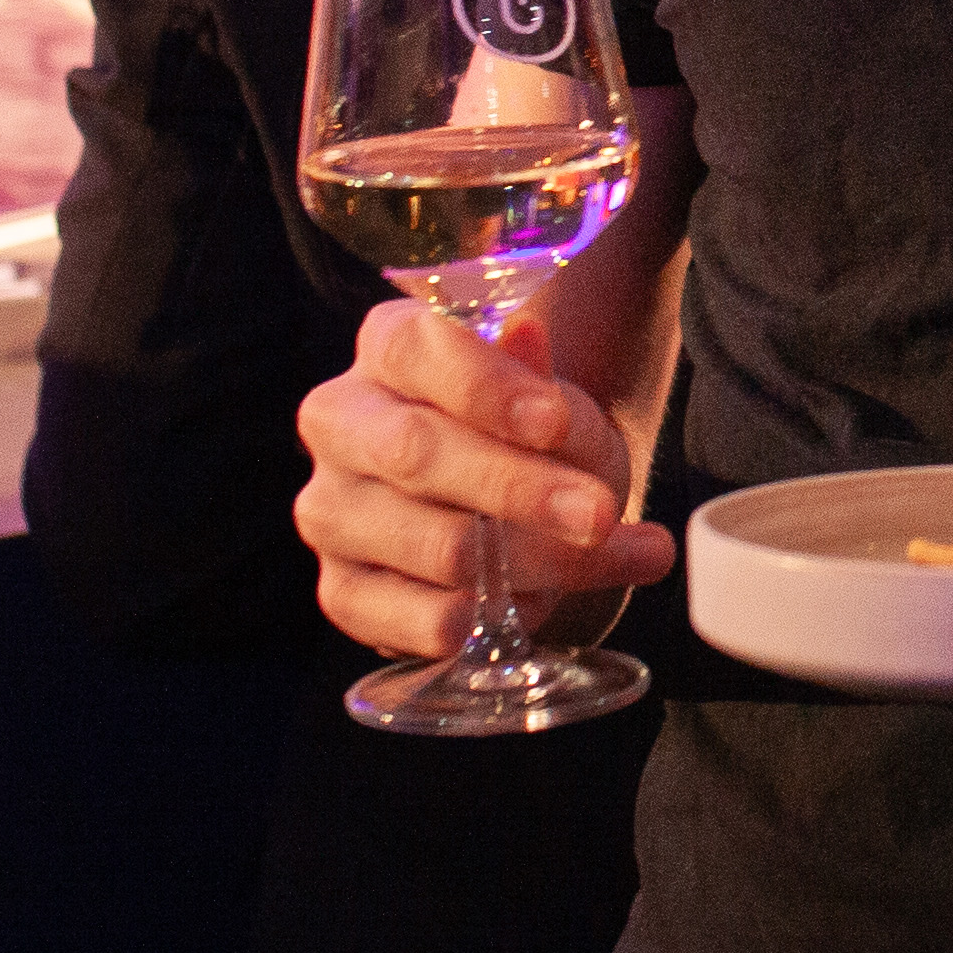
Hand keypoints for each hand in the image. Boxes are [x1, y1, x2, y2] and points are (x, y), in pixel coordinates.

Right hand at [293, 296, 675, 654]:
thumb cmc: (526, 433)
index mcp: (386, 347)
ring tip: (621, 556)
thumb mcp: (549, 399)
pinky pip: (425, 619)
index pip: (413, 349)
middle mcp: (340, 423)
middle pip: (414, 452)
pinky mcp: (343, 592)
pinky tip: (543, 602)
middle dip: (518, 487)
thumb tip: (526, 334)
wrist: (508, 512)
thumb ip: (540, 380)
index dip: (485, 387)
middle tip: (600, 514)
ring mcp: (330, 511)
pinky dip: (496, 617)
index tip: (555, 422)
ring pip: (436, 546)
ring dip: (543, 562)